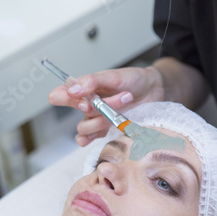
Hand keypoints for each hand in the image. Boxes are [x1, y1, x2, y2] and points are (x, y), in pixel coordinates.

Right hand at [48, 66, 163, 145]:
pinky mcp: (107, 130)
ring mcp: (97, 119)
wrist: (154, 91)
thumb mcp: (113, 76)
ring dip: (101, 119)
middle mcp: (88, 105)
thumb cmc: (133, 80)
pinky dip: (91, 139)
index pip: (62, 94)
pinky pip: (92, 139)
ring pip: (85, 128)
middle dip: (91, 107)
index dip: (61, 97)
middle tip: (102, 102)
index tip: (70, 96)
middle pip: (76, 112)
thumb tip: (73, 89)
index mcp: (86, 88)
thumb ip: (92, 81)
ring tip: (122, 105)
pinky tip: (94, 137)